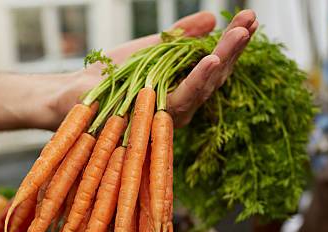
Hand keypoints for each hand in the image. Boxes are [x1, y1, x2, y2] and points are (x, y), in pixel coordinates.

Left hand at [56, 10, 257, 127]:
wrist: (75, 91)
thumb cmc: (111, 74)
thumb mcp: (152, 48)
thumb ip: (181, 36)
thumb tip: (211, 18)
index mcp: (183, 87)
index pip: (215, 64)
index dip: (233, 42)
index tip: (250, 18)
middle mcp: (182, 104)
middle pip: (216, 75)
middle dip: (236, 47)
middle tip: (252, 20)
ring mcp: (170, 114)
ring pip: (205, 86)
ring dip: (224, 58)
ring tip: (241, 34)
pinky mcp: (154, 117)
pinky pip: (182, 98)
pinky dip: (198, 79)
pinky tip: (212, 58)